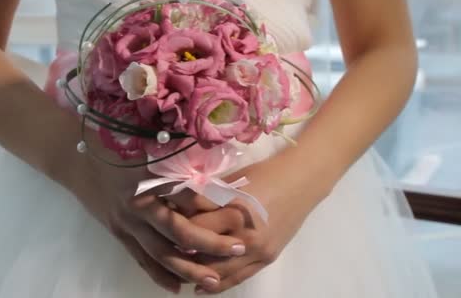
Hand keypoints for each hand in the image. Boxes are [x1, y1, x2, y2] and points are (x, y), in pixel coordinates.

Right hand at [67, 148, 246, 293]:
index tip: (240, 211)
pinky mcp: (118, 234)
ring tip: (214, 282)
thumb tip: (212, 182)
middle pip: (179, 231)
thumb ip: (178, 165)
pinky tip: (176, 287)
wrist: (75, 161)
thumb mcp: (149, 148)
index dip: (214, 206)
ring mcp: (126, 223)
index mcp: (149, 178)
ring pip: (160, 253)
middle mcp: (139, 204)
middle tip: (239, 250)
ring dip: (189, 269)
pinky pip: (140, 260)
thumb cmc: (116, 147)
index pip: (189, 196)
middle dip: (211, 244)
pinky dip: (158, 275)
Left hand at [166, 152, 330, 294]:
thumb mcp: (230, 182)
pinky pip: (237, 278)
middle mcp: (243, 235)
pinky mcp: (266, 259)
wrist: (301, 182)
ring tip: (176, 270)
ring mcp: (257, 251)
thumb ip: (205, 199)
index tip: (159, 228)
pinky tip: (199, 286)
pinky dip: (216, 284)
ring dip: (195, 272)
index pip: (193, 228)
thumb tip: (174, 207)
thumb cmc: (262, 174)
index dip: (174, 229)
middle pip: (202, 254)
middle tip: (162, 250)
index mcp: (232, 210)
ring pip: (217, 272)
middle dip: (180, 254)